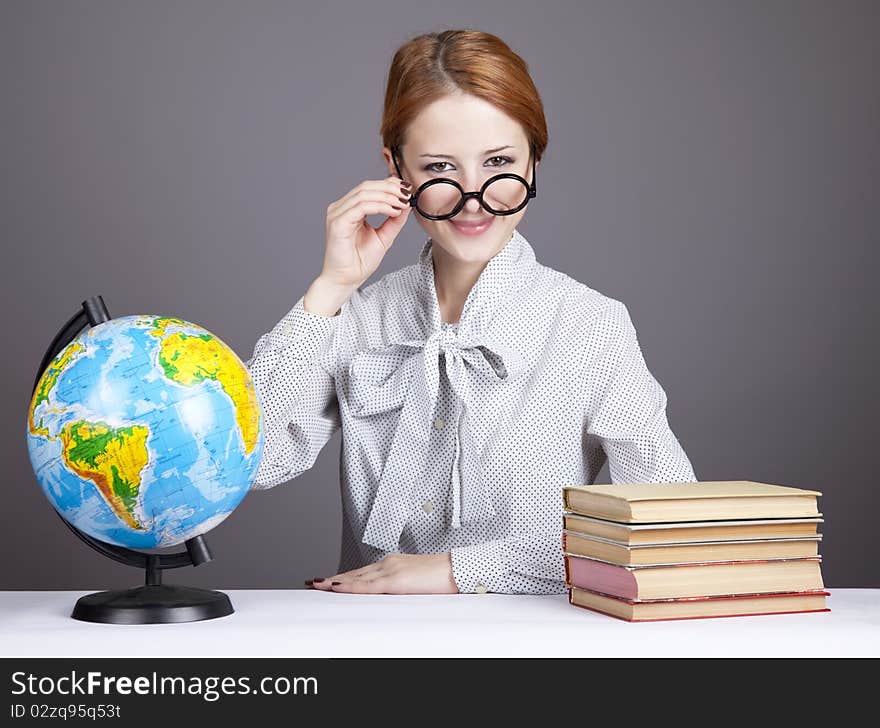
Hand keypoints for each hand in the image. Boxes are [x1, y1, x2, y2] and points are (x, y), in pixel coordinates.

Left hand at [306, 552, 458, 593]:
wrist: (458, 570)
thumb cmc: (443, 578)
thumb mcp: (416, 583)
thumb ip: (400, 587)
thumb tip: (390, 597)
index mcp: (393, 564)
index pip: (362, 572)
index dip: (343, 577)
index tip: (328, 581)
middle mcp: (388, 564)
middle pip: (354, 573)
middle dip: (332, 579)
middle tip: (314, 582)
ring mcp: (391, 570)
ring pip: (356, 578)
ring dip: (334, 582)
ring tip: (317, 585)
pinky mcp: (395, 580)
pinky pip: (367, 586)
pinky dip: (349, 586)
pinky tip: (336, 588)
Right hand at [321, 175, 412, 291]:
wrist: (346, 280)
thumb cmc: (359, 262)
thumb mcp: (384, 237)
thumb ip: (393, 220)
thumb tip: (406, 203)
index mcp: (349, 209)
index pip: (368, 188)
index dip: (389, 185)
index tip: (407, 190)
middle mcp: (340, 208)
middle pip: (366, 186)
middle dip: (390, 188)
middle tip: (407, 194)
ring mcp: (337, 214)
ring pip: (364, 194)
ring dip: (387, 196)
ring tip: (402, 203)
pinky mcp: (337, 223)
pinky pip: (360, 207)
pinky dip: (379, 206)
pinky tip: (393, 211)